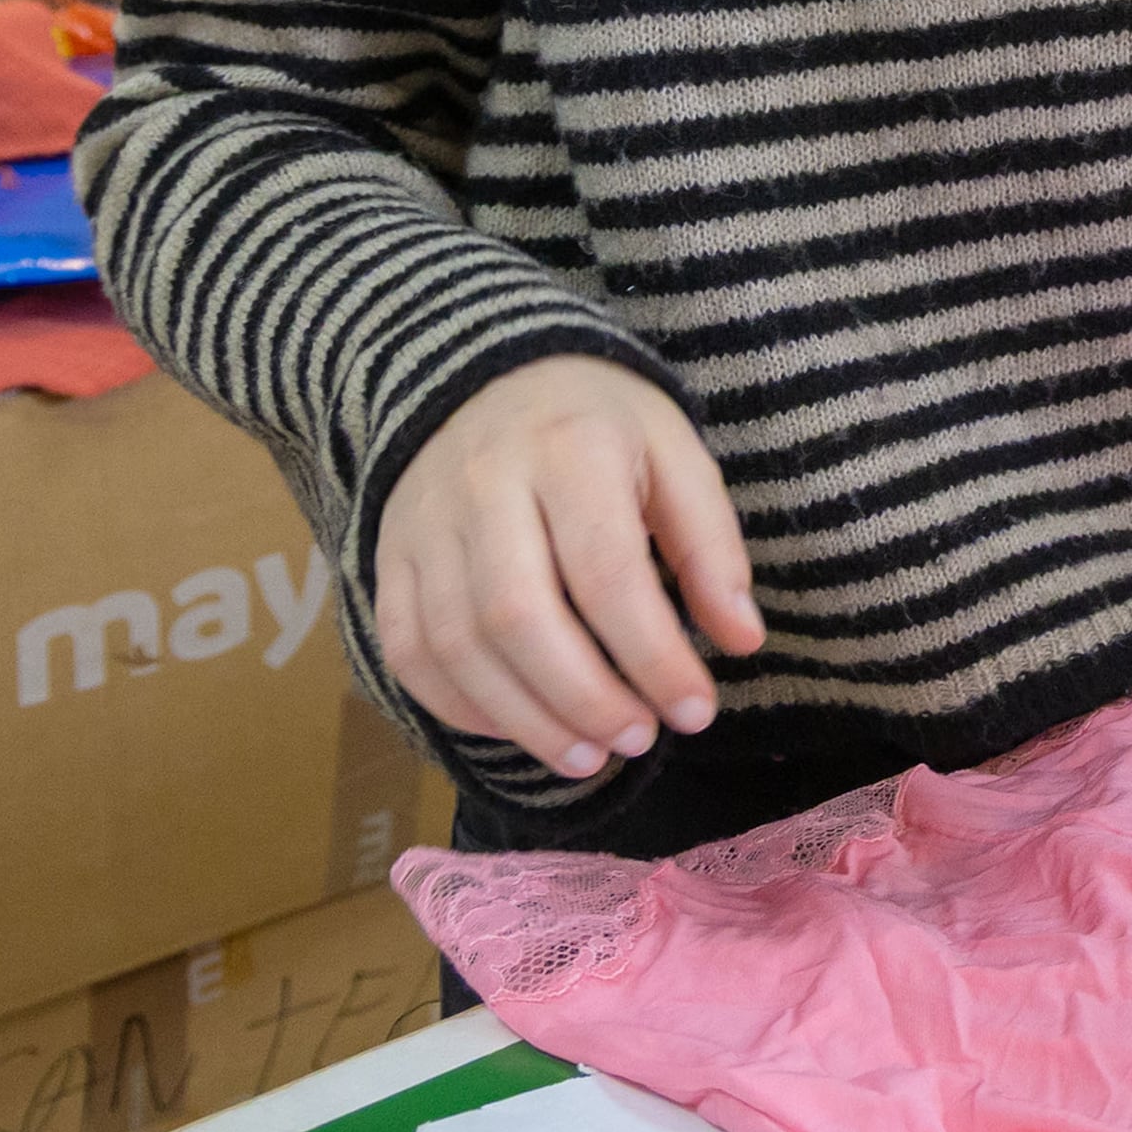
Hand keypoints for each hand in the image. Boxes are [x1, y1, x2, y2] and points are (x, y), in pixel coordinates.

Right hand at [376, 358, 766, 780]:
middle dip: (585, 699)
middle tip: (639, 740)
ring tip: (590, 756)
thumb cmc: (598, 425)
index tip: (697, 709)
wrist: (486, 375)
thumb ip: (710, 546)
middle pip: (519, 616)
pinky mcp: (389, 562)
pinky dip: (463, 708)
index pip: (608, 572)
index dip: (654, 655)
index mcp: (570, 450)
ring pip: (458, 646)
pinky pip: (410, 652)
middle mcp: (483, 487)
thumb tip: (742, 642)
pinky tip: (522, 727)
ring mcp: (423, 527)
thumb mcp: (674, 454)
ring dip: (527, 720)